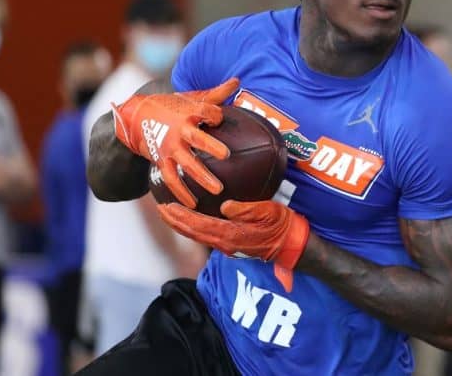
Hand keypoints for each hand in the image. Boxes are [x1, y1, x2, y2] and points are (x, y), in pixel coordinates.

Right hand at [111, 78, 238, 208]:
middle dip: (210, 146)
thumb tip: (237, 80)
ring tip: (218, 189)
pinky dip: (181, 193)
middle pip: (196, 138)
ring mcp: (170, 147)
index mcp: (189, 112)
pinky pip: (172, 179)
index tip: (219, 118)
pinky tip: (194, 205)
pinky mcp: (162, 161)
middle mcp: (179, 130)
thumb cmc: (171, 106)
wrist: (135, 117)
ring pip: (186, 164)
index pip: (207, 112)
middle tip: (226, 155)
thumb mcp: (191, 97)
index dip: (215, 115)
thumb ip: (216, 93)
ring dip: (201, 177)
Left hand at [157, 200, 309, 291]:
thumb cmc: (281, 226)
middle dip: (175, 221)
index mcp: (231, 234)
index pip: (198, 224)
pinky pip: (205, 236)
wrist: (291, 245)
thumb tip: (225, 206)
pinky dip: (193, 228)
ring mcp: (227, 246)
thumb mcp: (268, 211)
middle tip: (160, 209)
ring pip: (197, 236)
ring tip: (170, 214)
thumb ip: (246, 209)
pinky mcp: (231, 245)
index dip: (181, 216)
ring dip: (182, 226)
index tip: (166, 206)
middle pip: (192, 233)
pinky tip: (190, 220)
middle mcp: (225, 243)